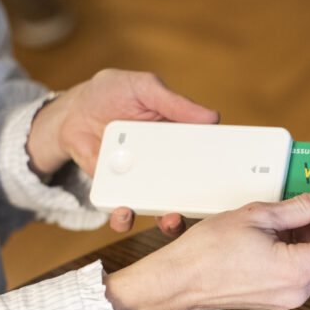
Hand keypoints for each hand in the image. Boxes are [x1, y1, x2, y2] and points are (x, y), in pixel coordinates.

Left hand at [25, 69, 218, 230]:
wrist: (72, 111)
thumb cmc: (112, 93)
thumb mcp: (145, 88)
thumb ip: (175, 103)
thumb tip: (213, 116)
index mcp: (179, 142)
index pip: (206, 160)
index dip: (222, 172)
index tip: (237, 181)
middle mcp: (164, 167)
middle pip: (190, 192)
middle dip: (201, 205)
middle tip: (208, 208)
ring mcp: (141, 181)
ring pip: (161, 209)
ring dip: (169, 220)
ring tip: (169, 217)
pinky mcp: (116, 191)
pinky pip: (124, 211)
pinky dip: (124, 216)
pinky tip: (124, 210)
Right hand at [102, 182, 309, 309]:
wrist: (176, 283)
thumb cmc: (206, 252)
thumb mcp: (259, 216)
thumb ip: (303, 206)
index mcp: (299, 270)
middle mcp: (299, 289)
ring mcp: (289, 296)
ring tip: (293, 205)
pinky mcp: (278, 296)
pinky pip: (303, 266)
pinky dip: (300, 243)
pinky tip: (281, 225)